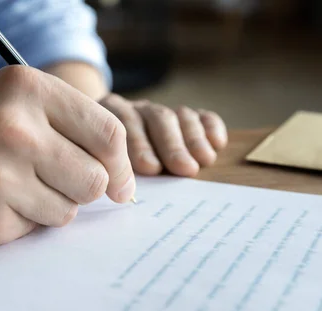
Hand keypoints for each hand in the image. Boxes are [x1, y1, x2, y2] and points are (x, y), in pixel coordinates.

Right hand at [0, 66, 134, 251]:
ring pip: (71, 209)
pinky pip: (38, 228)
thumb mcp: (8, 107)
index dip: (122, 167)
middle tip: (50, 184)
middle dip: (82, 190)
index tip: (122, 187)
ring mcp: (0, 172)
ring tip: (8, 189)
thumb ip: (66, 129)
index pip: (108, 133)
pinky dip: (22, 222)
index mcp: (26, 88)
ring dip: (50, 206)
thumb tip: (124, 176)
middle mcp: (16, 125)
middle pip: (97, 178)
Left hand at [100, 94, 227, 176]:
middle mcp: (138, 110)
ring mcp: (163, 112)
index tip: (151, 168)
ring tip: (204, 160)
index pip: (125, 121)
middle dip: (173, 145)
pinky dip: (211, 127)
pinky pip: (202, 116)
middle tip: (185, 168)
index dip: (139, 144)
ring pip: (180, 116)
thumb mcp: (104, 163)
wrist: (106, 145)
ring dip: (194, 139)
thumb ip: (111, 171)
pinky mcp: (185, 118)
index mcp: (110, 114)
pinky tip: (217, 143)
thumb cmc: (106, 165)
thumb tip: (124, 190)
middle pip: (157, 119)